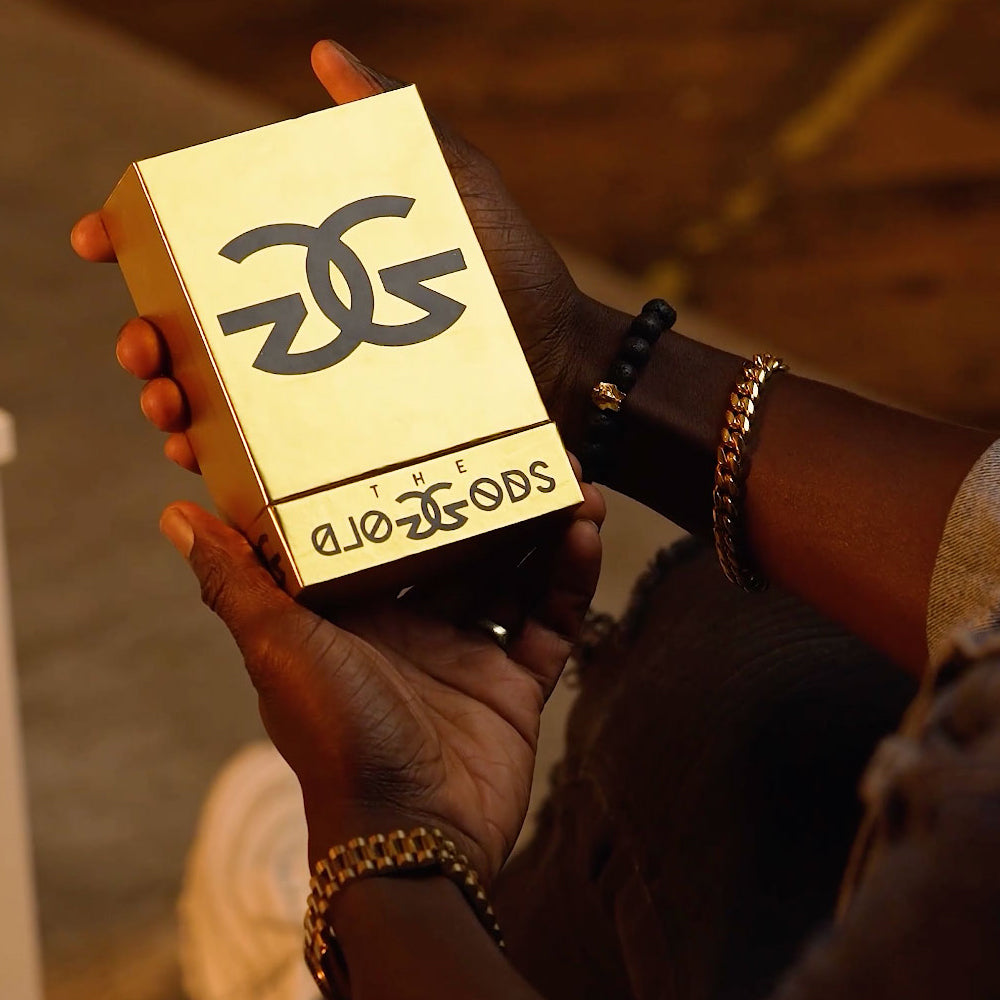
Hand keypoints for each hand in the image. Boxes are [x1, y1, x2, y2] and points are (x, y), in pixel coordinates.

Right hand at [71, 40, 592, 473]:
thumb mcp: (456, 185)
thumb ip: (393, 122)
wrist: (558, 363)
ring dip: (168, 400)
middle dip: (145, 337)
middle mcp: (304, 327)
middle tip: (141, 345)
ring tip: (165, 402)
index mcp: (311, 264)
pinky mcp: (344, 444)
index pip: (206, 251)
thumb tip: (324, 52)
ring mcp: (320, 390)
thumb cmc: (513, 275)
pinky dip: (218, 457)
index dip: (137, 241)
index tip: (97, 239)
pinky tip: (198, 453)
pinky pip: (266, 459)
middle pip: (193, 332)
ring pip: (215, 400)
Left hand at [158, 479, 603, 884]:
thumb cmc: (334, 739)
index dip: (418, 486)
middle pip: (462, 547)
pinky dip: (570, 580)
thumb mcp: (279, 647)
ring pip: (514, 575)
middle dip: (496, 500)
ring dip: (544, 529)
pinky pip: (550, 622)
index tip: (442, 436)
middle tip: (531, 450)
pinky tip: (584, 536)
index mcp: (356, 614)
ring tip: (576, 485)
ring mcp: (466, 656)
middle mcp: (412, 629)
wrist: (408, 838)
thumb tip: (175, 514)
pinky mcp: (514, 687)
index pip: (390, 532)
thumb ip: (238, 581)